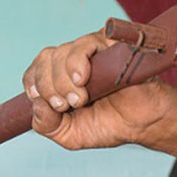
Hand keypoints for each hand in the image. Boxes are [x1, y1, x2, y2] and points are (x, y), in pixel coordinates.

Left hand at [22, 30, 176, 153]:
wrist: (143, 124)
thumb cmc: (109, 126)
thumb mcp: (69, 134)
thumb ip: (46, 125)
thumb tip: (35, 103)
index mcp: (61, 77)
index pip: (35, 70)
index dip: (33, 83)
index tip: (48, 103)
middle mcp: (74, 59)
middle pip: (45, 58)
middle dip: (48, 86)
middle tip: (68, 105)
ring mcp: (92, 50)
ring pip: (61, 52)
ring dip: (63, 80)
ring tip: (80, 99)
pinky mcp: (110, 44)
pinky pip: (86, 42)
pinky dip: (77, 61)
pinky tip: (82, 78)